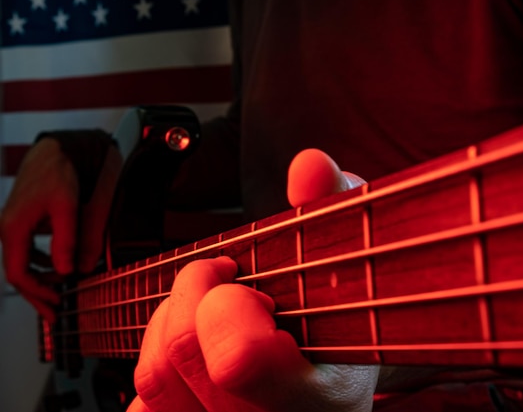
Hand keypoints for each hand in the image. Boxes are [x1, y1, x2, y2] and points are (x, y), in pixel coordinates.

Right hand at [0, 138, 121, 321]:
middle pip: (18, 272)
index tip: (55, 305)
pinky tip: (54, 268)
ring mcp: (12, 225)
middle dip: (37, 294)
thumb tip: (68, 271)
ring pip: (21, 262)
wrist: (53, 151)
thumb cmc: (59, 175)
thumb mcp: (67, 209)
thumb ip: (66, 241)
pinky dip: (39, 263)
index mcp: (14, 229)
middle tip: (55, 313)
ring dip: (38, 279)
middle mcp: (8, 230)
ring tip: (58, 293)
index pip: (18, 273)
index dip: (36, 293)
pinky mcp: (22, 221)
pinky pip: (26, 250)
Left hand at [128, 149, 376, 411]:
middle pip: (180, 355)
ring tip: (211, 306)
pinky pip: (143, 404)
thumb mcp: (349, 261)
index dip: (228, 302)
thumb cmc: (344, 317)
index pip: (238, 360)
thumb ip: (333, 206)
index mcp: (319, 399)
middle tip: (224, 276)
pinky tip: (198, 345)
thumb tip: (309, 165)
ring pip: (152, 376)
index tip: (240, 274)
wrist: (329, 382)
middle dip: (192, 292)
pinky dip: (161, 358)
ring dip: (171, 318)